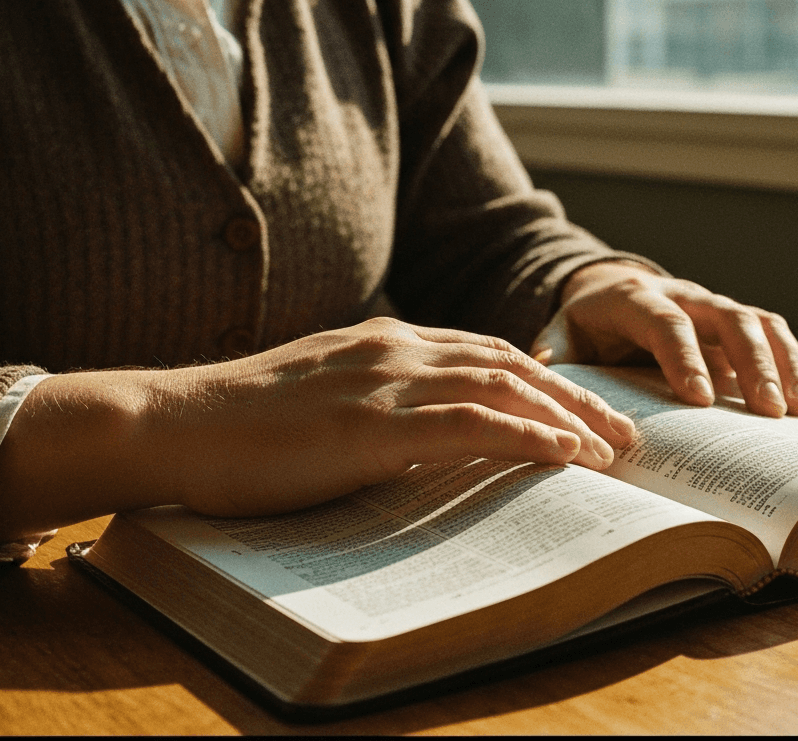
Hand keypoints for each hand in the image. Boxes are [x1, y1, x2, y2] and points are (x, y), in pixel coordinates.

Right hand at [0, 318, 634, 540]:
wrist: (170, 424)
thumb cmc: (239, 426)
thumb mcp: (323, 399)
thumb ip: (378, 403)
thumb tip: (427, 435)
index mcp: (384, 343)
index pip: (487, 352)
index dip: (546, 380)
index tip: (586, 410)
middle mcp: (395, 350)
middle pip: (512, 364)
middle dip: (577, 397)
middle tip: (626, 433)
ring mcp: (383, 382)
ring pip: (503, 387)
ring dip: (568, 417)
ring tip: (613, 449)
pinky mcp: (369, 425)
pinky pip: (469, 424)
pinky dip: (524, 435)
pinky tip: (563, 453)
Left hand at [530, 263, 797, 417]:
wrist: (610, 291)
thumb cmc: (586, 325)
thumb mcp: (561, 335)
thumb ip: (554, 353)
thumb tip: (545, 373)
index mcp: (637, 299)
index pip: (666, 324)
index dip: (685, 358)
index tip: (701, 399)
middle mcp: (684, 295)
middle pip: (728, 319)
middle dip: (752, 364)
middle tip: (768, 412)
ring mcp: (714, 306)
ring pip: (759, 323)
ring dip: (783, 365)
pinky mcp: (735, 322)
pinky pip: (773, 334)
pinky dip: (794, 364)